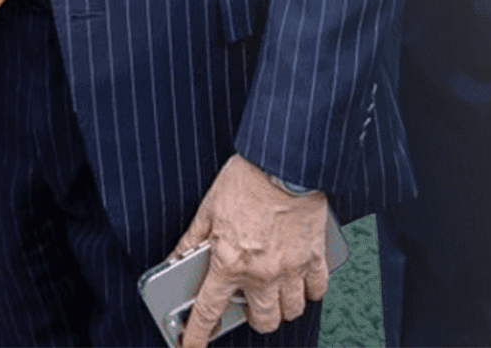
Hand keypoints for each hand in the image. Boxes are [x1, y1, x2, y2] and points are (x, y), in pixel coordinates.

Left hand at [169, 156, 333, 346]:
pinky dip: (308, 291)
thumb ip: (191, 241)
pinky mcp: (315, 258)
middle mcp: (262, 273)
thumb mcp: (208, 210)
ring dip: (281, 307)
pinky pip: (317, 292)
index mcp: (230, 262)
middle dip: (254, 319)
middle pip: (263, 321)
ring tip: (273, 291)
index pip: (209, 312)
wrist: (284, 161)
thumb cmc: (246, 180)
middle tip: (247, 304)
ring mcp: (291, 268)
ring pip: (291, 312)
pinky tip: (299, 279)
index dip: (197, 336)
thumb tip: (173, 261)